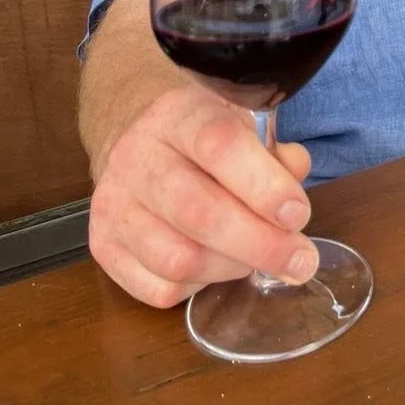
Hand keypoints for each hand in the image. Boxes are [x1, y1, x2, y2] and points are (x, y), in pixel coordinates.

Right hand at [88, 86, 317, 308]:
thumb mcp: (242, 121)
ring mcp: (114, 206)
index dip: (263, 185)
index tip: (298, 214)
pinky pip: (160, 289)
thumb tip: (294, 183)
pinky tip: (217, 265)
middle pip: (198, 213)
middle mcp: (137, 158)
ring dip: (233, 267)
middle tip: (301, 260)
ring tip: (260, 258)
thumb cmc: (202, 135)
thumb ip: (274, 151)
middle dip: (259, 243)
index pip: (219, 145)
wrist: (133, 138)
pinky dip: (200, 286)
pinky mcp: (103, 248)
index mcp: (179, 115)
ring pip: (179, 260)